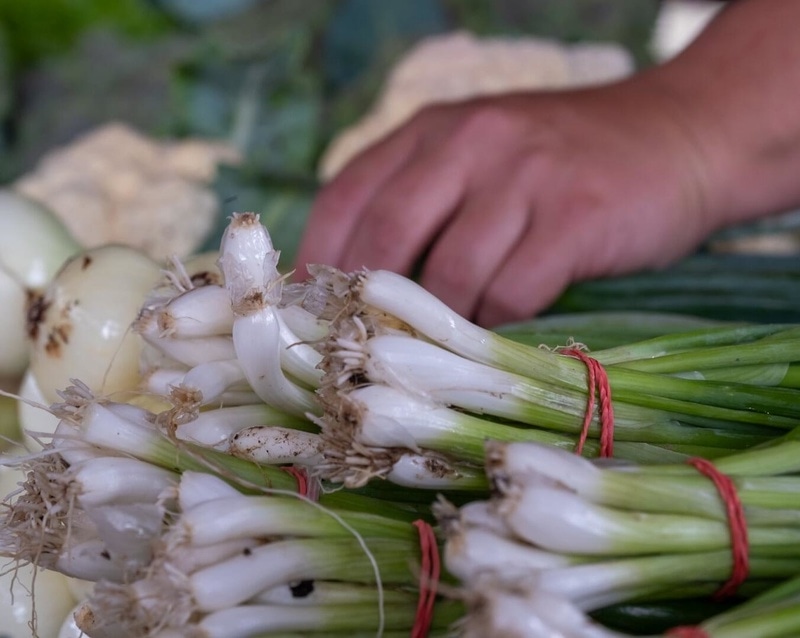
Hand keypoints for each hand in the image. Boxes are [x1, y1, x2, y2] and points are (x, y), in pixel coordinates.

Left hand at [296, 84, 716, 326]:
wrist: (684, 133)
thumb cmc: (567, 163)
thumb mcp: (483, 156)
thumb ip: (425, 200)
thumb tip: (360, 288)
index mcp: (432, 130)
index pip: (345, 195)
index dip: (316, 261)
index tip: (308, 317)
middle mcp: (470, 143)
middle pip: (385, 236)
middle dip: (364, 307)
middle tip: (357, 356)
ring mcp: (523, 176)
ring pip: (450, 273)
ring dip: (436, 329)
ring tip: (432, 361)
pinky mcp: (576, 215)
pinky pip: (512, 291)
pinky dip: (495, 330)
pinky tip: (495, 346)